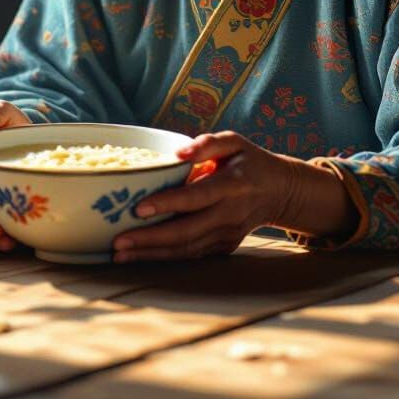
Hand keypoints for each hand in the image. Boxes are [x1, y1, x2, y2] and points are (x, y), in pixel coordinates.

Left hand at [111, 131, 357, 262]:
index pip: (197, 196)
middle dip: (150, 239)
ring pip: (186, 249)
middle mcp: (230, 214)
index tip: (139, 207)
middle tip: (118, 241)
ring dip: (152, 254)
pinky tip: (139, 255)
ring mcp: (227, 235)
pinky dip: (164, 257)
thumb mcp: (235, 142)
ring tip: (119, 253)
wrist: (279, 191)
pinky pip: (191, 254)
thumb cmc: (250, 161)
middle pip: (187, 232)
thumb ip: (208, 143)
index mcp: (232, 185)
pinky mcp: (223, 246)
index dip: (169, 203)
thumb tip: (179, 152)